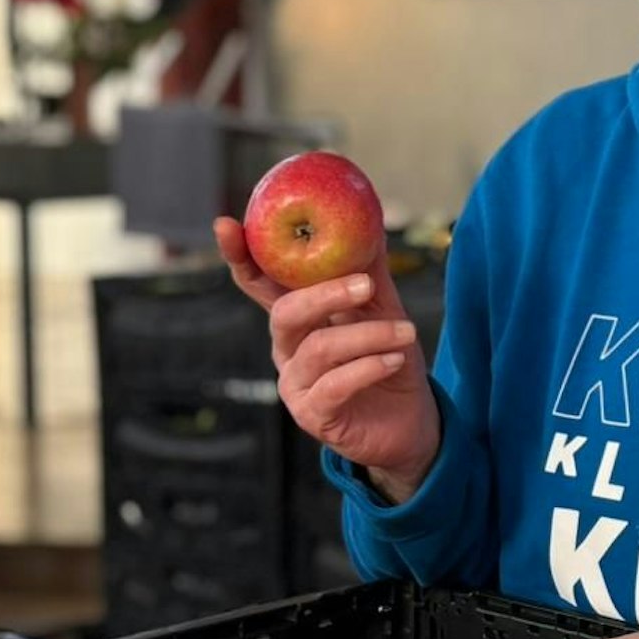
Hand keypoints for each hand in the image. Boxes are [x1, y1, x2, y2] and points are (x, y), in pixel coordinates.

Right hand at [215, 217, 439, 498]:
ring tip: (405, 332)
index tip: (226, 225)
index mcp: (297, 318)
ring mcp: (295, 385)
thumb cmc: (391, 359)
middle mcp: (287, 350)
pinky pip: (334, 386)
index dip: (238, 257)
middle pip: (285, 313)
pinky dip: (367, 368)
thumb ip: (369, 270)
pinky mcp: (313, 416)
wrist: (413, 420)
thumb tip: (369, 218)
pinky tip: (394, 360)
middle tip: (364, 285)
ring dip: (367, 336)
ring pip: (318, 348)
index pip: (258, 284)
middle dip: (323, 294)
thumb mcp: (383, 310)